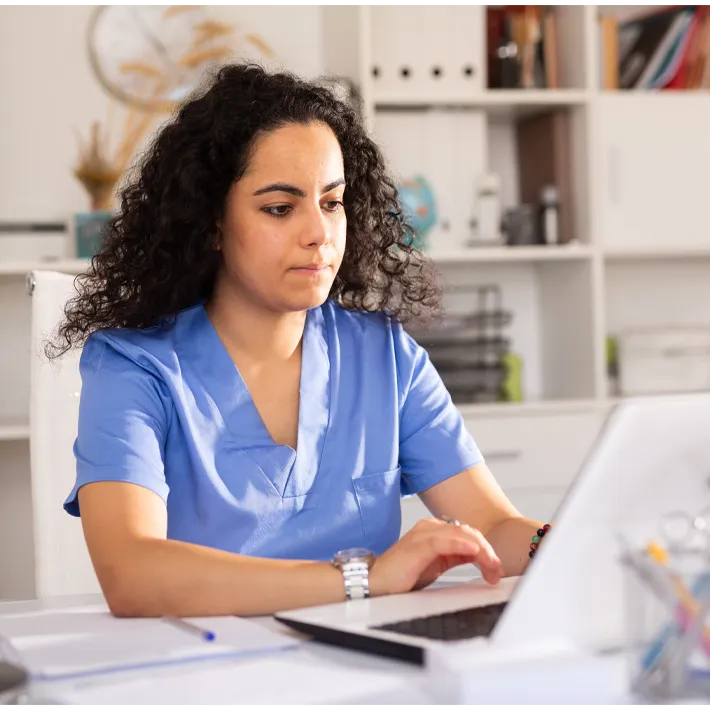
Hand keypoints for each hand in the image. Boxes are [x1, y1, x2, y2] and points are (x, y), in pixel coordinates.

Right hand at [369, 518, 502, 596]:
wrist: (375, 583)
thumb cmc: (402, 575)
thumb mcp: (437, 565)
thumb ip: (456, 557)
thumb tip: (480, 558)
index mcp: (436, 531)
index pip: (469, 534)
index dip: (486, 550)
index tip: (496, 569)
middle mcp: (430, 527)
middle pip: (469, 533)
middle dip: (488, 552)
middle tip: (497, 571)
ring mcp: (424, 534)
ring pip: (461, 535)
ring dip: (481, 551)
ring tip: (492, 565)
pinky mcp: (418, 545)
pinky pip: (444, 541)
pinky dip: (461, 544)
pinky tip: (474, 551)